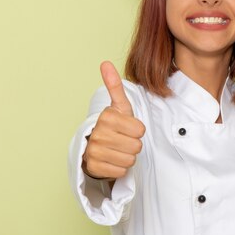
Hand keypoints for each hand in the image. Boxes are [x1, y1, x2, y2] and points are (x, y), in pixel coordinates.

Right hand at [82, 61, 145, 179]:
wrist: (94, 147)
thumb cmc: (113, 126)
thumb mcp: (118, 106)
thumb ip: (114, 86)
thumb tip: (105, 63)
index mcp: (107, 117)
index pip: (140, 130)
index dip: (137, 131)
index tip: (126, 128)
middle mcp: (98, 133)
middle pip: (136, 146)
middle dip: (132, 144)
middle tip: (122, 140)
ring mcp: (94, 151)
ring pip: (129, 159)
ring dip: (127, 156)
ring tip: (117, 150)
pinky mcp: (93, 167)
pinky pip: (121, 171)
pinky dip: (119, 168)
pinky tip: (111, 160)